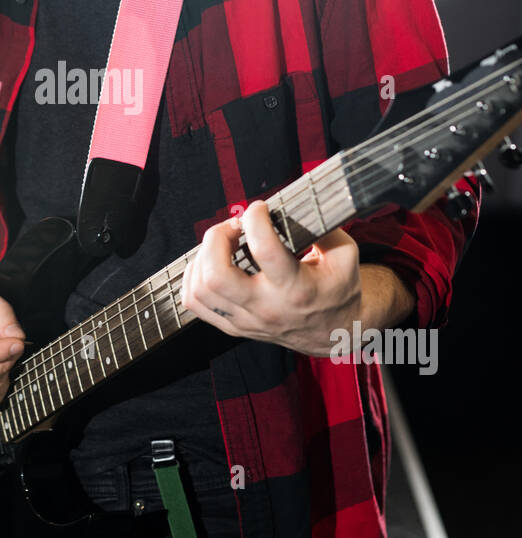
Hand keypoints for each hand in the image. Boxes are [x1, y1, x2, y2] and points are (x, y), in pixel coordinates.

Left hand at [180, 200, 361, 357]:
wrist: (335, 333)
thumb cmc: (338, 289)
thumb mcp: (344, 255)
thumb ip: (324, 227)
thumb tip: (295, 204)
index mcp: (297, 289)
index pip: (265, 250)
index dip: (255, 219)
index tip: (259, 208)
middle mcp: (267, 307)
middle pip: (217, 276)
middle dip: (216, 239)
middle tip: (233, 227)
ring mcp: (246, 321)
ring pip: (200, 290)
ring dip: (203, 256)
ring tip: (222, 242)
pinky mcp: (233, 327)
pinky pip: (194, 303)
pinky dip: (193, 277)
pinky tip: (209, 262)